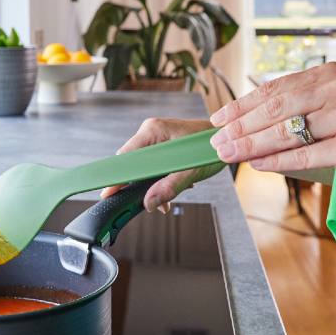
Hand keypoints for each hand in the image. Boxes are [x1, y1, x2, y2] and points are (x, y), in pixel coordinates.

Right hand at [101, 118, 225, 211]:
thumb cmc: (212, 147)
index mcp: (153, 131)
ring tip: (168, 196)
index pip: (125, 157)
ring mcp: (154, 137)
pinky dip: (157, 179)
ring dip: (151, 184)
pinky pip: (149, 164)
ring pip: (140, 166)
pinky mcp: (160, 144)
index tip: (109, 193)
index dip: (117, 177)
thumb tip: (149, 203)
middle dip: (139, 185)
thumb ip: (169, 187)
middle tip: (150, 202)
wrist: (227, 138)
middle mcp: (150, 131)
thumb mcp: (192, 171)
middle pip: (131, 163)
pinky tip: (171, 186)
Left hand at [210, 62, 335, 204]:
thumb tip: (248, 124)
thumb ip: (300, 112)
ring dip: (250, 145)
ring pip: (286, 132)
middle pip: (276, 108)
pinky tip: (256, 165)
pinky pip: (305, 155)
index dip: (241, 104)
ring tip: (227, 154)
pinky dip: (277, 161)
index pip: (275, 88)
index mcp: (331, 75)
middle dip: (240, 126)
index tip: (216, 119)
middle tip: (214, 142)